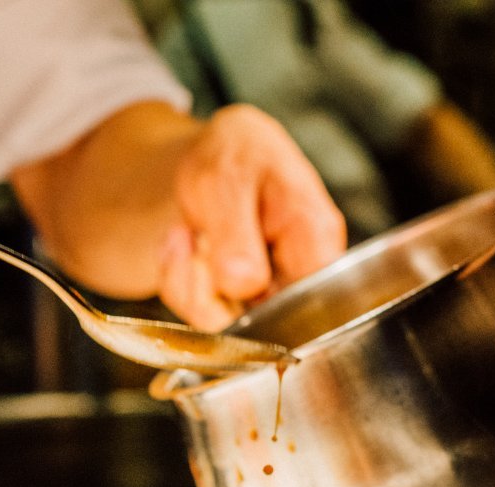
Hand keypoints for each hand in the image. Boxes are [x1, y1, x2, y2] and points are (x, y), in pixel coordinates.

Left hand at [159, 104, 345, 330]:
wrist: (208, 155)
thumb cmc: (232, 156)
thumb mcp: (226, 178)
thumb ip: (237, 234)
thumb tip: (244, 284)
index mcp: (315, 238)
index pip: (306, 305)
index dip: (259, 301)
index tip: (218, 259)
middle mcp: (297, 273)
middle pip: (259, 322)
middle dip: (209, 284)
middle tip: (198, 236)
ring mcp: (267, 291)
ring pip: (222, 323)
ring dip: (188, 278)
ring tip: (188, 233)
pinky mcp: (237, 300)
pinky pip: (199, 312)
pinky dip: (178, 279)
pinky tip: (180, 243)